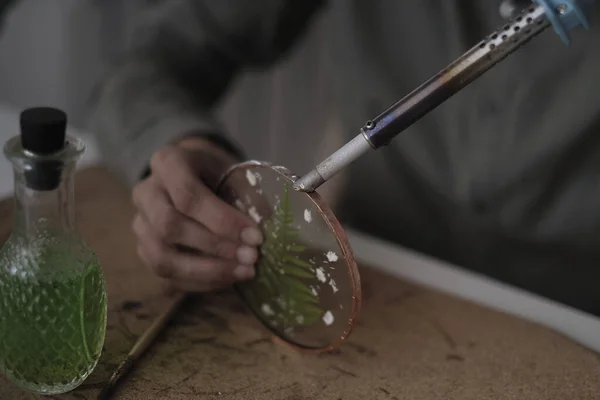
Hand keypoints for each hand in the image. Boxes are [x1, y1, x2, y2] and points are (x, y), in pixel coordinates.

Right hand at [131, 137, 262, 292]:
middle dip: (215, 247)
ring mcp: (140, 223)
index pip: (188, 196)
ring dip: (207, 271)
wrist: (194, 175)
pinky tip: (228, 279)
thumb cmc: (218, 173)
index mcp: (168, 162)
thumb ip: (247, 196)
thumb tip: (266, 230)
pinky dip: (200, 282)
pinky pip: (166, 276)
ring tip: (243, 273)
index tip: (255, 237)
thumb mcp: (233, 171)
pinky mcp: (144, 250)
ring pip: (162, 257)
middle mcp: (146, 192)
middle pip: (169, 227)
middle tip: (251, 257)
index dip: (223, 221)